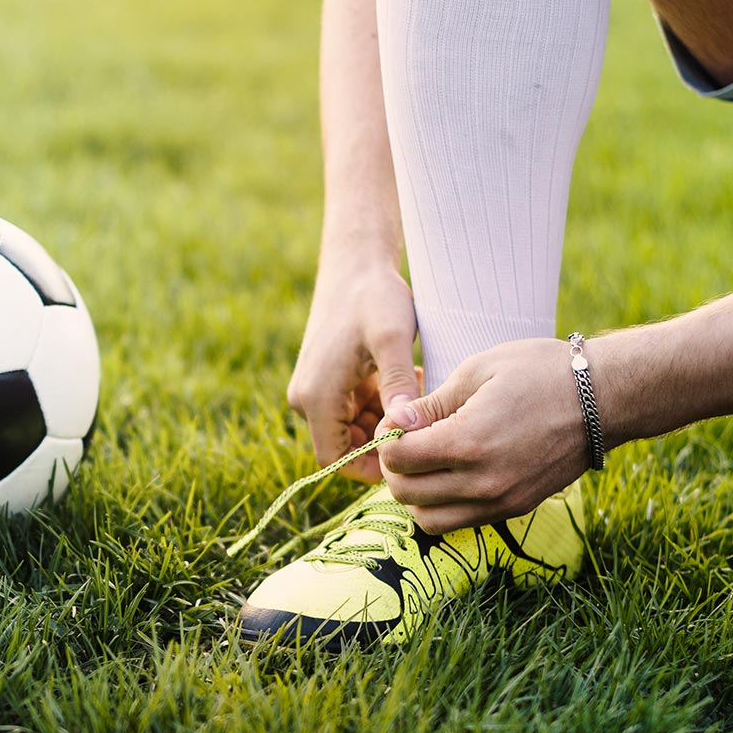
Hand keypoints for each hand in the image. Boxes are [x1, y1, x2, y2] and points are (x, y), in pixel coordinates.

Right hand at [286, 263, 420, 481]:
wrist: (355, 264)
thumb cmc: (373, 296)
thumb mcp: (392, 338)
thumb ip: (398, 383)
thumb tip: (407, 427)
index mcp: (315, 397)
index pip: (335, 460)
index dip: (371, 468)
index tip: (411, 456)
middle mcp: (307, 398)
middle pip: (345, 447)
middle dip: (384, 443)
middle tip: (424, 427)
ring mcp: (315, 390)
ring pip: (353, 430)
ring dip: (386, 423)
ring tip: (419, 400)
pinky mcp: (328, 381)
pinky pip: (354, 411)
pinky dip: (381, 406)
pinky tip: (408, 386)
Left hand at [375, 336, 588, 532]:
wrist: (604, 399)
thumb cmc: (540, 372)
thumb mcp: (477, 371)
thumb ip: (431, 404)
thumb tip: (395, 422)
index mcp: (468, 443)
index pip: (397, 459)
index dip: (387, 438)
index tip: (399, 421)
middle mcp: (482, 483)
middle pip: (405, 495)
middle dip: (395, 468)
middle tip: (407, 442)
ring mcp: (500, 502)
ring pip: (428, 520)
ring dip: (417, 495)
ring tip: (427, 463)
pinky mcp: (515, 509)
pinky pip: (461, 522)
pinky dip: (445, 505)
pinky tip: (453, 474)